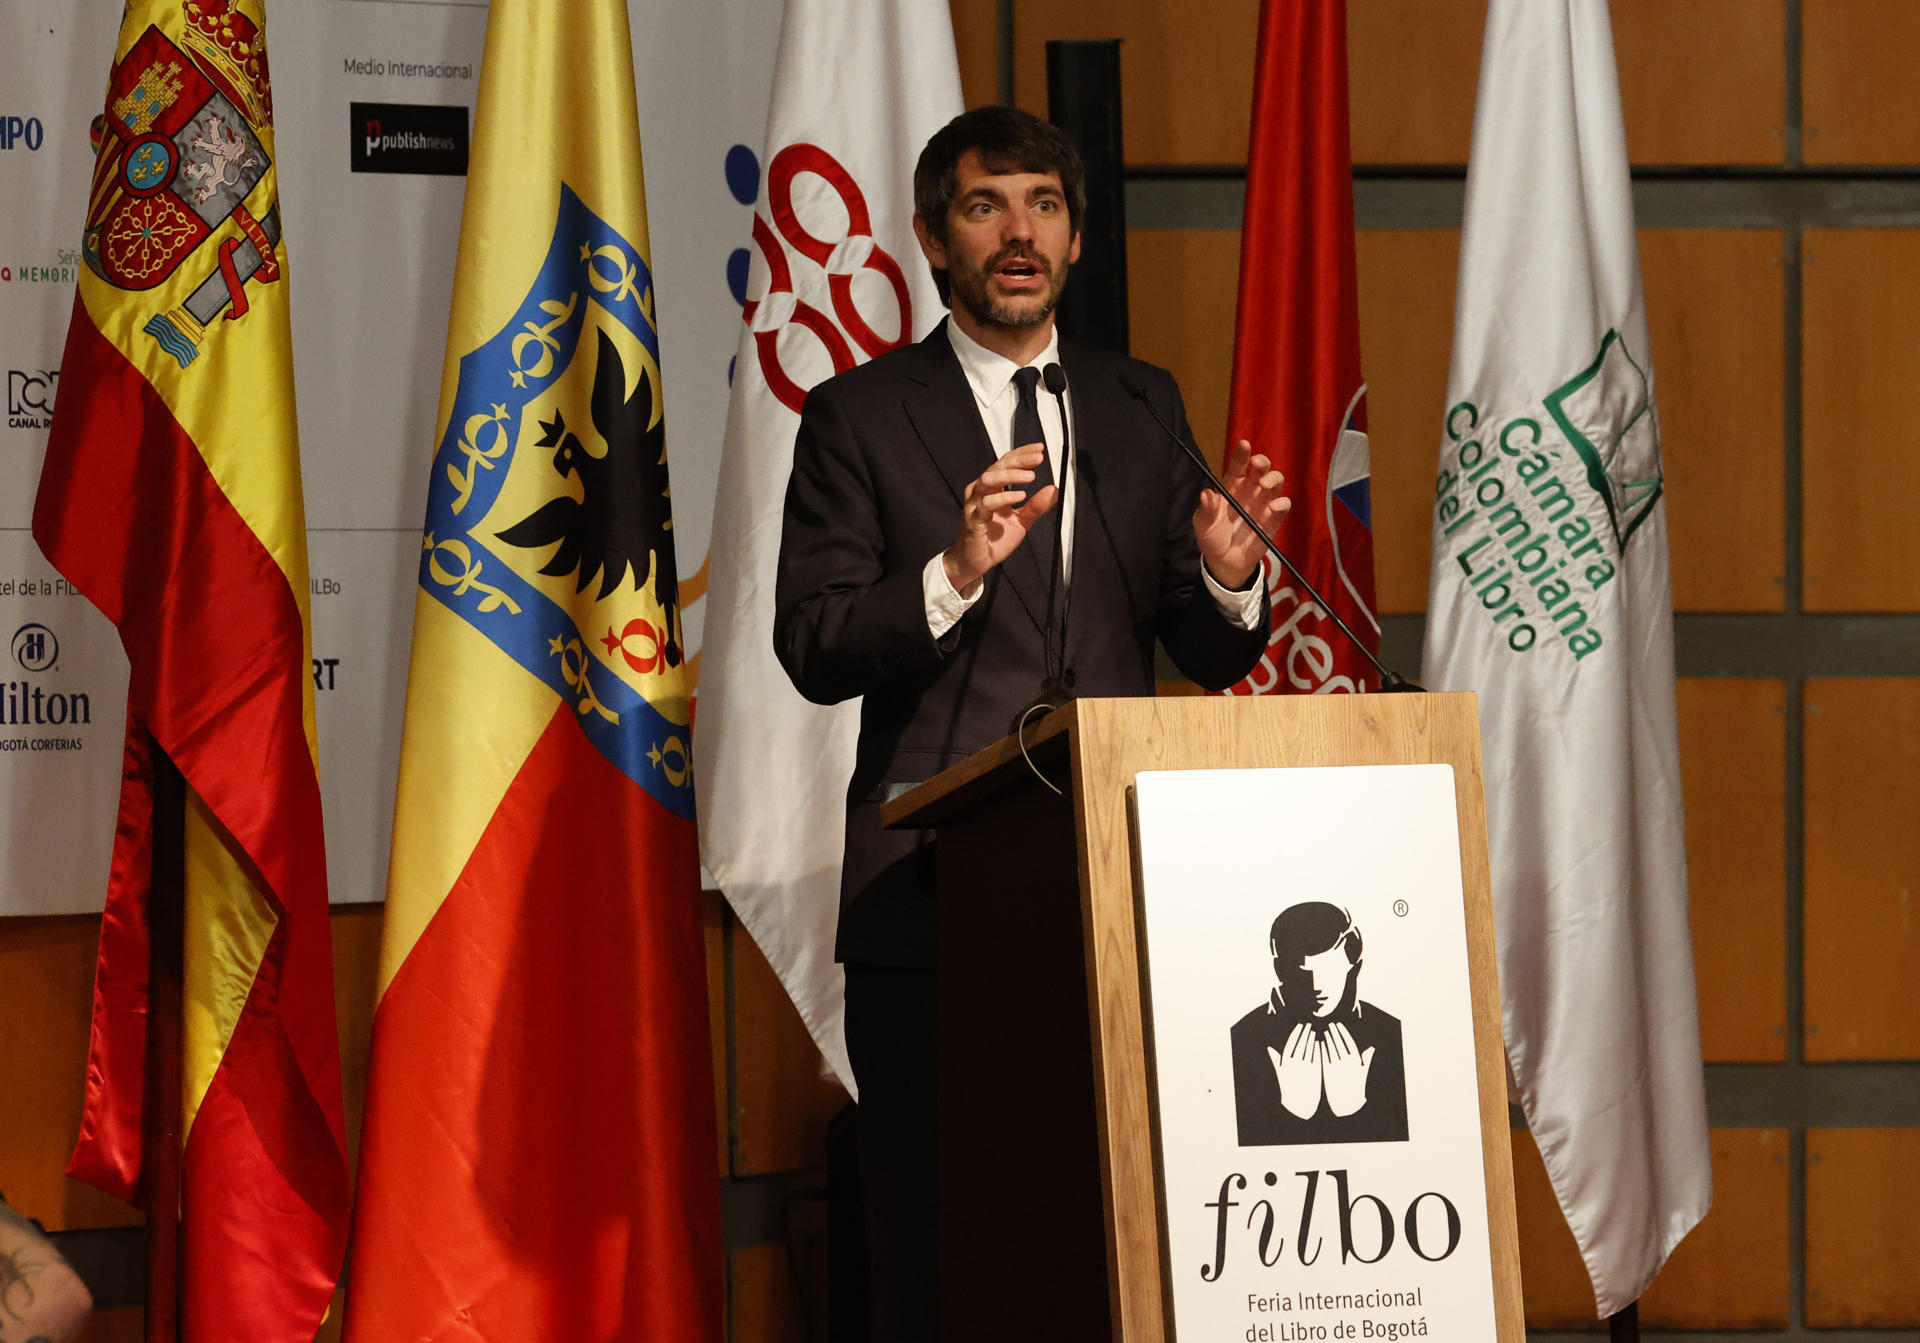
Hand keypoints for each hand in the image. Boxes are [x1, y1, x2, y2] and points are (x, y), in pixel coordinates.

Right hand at [942, 442, 1056, 593]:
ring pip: (988, 480)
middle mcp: (980, 492)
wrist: (975, 561)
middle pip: (997, 467)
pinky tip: (1020, 496)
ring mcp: (975, 504)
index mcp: (991, 489)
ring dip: (1011, 475)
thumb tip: (1054, 491)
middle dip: (1019, 460)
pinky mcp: (973, 519)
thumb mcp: (1022, 521)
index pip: (1005, 463)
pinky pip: (987, 504)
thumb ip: (1037, 506)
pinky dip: (1004, 497)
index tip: (1039, 450)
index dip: (1022, 454)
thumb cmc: (992, 539)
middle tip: (1038, 459)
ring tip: (1030, 476)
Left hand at [1194, 439, 1289, 589]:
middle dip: (1263, 463)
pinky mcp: (1273, 521)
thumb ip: (1206, 510)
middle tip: (1257, 466)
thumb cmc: (1211, 538)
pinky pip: (1283, 506)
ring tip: (1264, 486)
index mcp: (1231, 487)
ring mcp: (1263, 504)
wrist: (1223, 562)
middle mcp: (1249, 491)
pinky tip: (1273, 507)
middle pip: (1262, 469)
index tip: (1244, 444)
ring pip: (1276, 482)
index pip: (1238, 466)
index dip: (1242, 454)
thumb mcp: (1203, 525)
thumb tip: (1206, 494)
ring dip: (1274, 479)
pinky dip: (1281, 504)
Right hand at [1267, 1022, 1323, 1120]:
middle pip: (1301, 1043)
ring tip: (1314, 1032)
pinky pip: (1317, 1057)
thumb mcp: (1280, 1073)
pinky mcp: (1315, 1071)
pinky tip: (1320, 1043)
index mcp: (1286, 1062)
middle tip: (1308, 1025)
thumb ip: (1276, 1059)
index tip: (1300, 1025)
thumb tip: (1269, 1048)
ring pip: (1310, 1049)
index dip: (1296, 1033)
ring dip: (1312, 1039)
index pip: (1292, 1042)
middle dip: (1305, 1033)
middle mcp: (1295, 1063)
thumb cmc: (1288, 1087)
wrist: (1299, 1104)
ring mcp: (1306, 1067)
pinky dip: (1318, 1049)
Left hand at [1320, 1022, 1375, 1117]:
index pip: (1348, 1042)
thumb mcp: (1363, 1072)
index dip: (1343, 1032)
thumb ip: (1366, 1059)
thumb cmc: (1357, 1087)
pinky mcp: (1328, 1072)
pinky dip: (1321, 1049)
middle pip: (1339, 1043)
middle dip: (1334, 1032)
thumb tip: (1371, 1048)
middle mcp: (1346, 1062)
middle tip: (1330, 1025)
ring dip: (1327, 1039)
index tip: (1339, 1025)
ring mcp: (1337, 1067)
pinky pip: (1324, 1057)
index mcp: (1356, 1061)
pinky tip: (1319, 1044)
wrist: (1347, 1103)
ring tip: (1325, 1032)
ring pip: (1331, 1049)